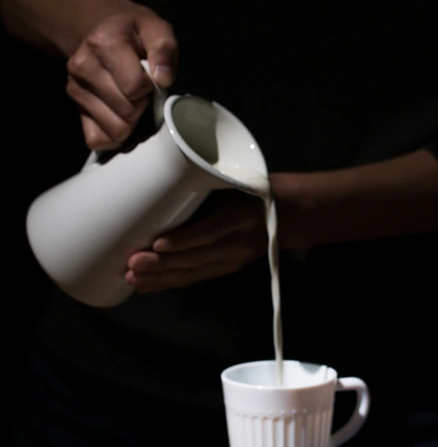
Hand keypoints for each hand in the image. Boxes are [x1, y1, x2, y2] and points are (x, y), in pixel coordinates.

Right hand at [0, 0, 177, 150]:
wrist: (98, 30)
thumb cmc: (132, 32)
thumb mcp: (155, 28)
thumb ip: (164, 48)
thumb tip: (163, 78)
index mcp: (103, 43)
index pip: (134, 87)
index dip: (150, 86)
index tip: (149, 75)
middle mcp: (83, 67)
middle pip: (126, 111)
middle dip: (142, 104)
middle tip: (141, 88)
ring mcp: (75, 89)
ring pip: (115, 130)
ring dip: (130, 120)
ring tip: (130, 98)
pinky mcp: (75, 108)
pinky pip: (97, 140)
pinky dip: (113, 135)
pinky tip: (120, 115)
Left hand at [123, 152, 437, 294]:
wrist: (297, 214)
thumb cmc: (263, 189)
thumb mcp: (241, 177)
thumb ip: (212, 175)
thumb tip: (176, 161)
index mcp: (241, 217)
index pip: (210, 232)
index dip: (184, 241)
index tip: (158, 243)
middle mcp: (236, 243)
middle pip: (196, 258)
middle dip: (162, 264)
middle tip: (132, 264)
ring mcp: (232, 258)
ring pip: (193, 272)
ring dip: (162, 277)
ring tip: (134, 279)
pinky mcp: (227, 265)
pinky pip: (196, 276)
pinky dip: (172, 281)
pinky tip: (151, 285)